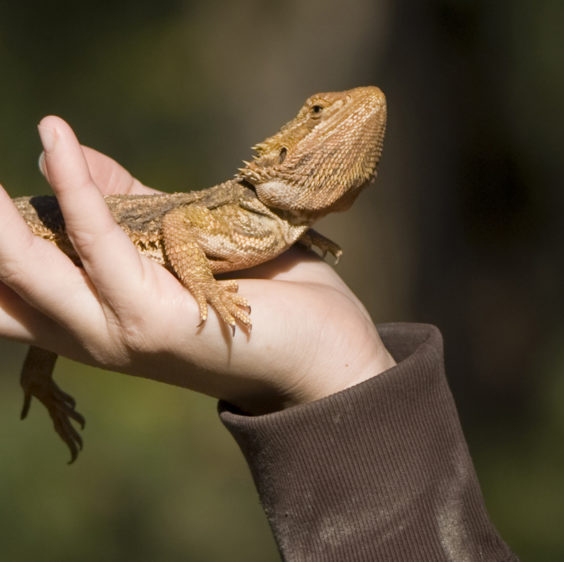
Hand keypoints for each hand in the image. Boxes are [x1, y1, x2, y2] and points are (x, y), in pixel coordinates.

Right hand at [0, 116, 395, 413]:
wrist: (323, 351)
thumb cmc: (255, 294)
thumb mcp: (174, 242)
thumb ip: (116, 206)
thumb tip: (53, 153)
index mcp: (85, 317)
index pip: (2, 286)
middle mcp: (87, 332)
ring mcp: (118, 331)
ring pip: (29, 267)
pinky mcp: (156, 319)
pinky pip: (103, 243)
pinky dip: (78, 188)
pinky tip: (55, 139)